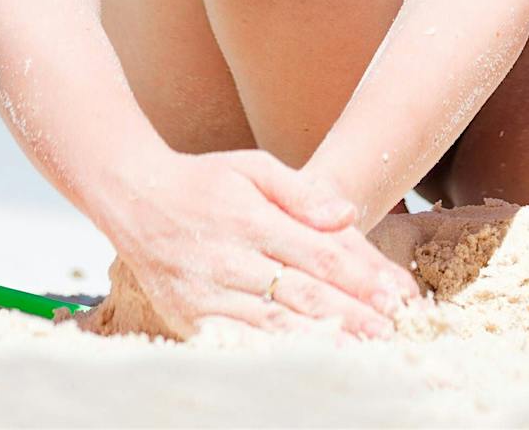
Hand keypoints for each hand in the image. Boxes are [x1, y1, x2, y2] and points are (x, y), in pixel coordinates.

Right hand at [102, 148, 419, 339]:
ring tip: (363, 355)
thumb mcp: (250, 166)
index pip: (317, 253)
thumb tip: (345, 213)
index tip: (397, 296)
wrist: (131, 195)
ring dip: (322, 342)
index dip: (360, 277)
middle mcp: (229, 256)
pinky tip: (304, 363)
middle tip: (393, 334)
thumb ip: (299, 192)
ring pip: (274, 324)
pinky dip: (274, 355)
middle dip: (353, 316)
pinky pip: (239, 342)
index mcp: (250, 217)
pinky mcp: (189, 318)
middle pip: (302, 293)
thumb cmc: (202, 180)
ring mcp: (207, 291)